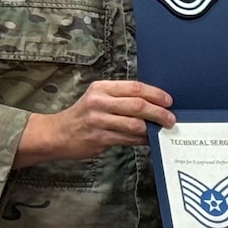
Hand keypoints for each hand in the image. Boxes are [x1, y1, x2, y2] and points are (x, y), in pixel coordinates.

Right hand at [16, 80, 174, 164]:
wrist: (57, 134)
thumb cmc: (83, 115)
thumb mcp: (98, 98)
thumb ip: (121, 98)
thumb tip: (152, 103)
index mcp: (102, 88)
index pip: (135, 88)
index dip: (155, 94)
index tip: (168, 100)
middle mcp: (100, 102)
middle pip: (138, 105)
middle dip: (159, 112)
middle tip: (170, 118)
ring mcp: (99, 121)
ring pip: (134, 124)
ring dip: (152, 128)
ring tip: (161, 129)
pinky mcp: (99, 138)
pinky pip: (127, 139)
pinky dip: (141, 140)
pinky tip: (148, 140)